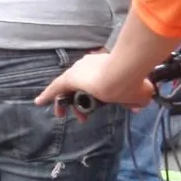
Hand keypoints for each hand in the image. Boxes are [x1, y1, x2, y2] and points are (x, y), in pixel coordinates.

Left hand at [36, 50, 154, 110]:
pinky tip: (40, 102)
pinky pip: (56, 87)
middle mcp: (91, 65)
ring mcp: (80, 71)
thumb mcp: (140, 92)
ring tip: (63, 114)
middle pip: (81, 85)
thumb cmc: (132, 81)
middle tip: (82, 115)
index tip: (101, 101)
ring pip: (69, 88)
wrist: (123, 73)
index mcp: (107, 66)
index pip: (98, 81)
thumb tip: (138, 105)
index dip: (98, 94)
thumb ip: (138, 98)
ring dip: (66, 101)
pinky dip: (48, 94)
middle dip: (80, 101)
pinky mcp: (69, 78)